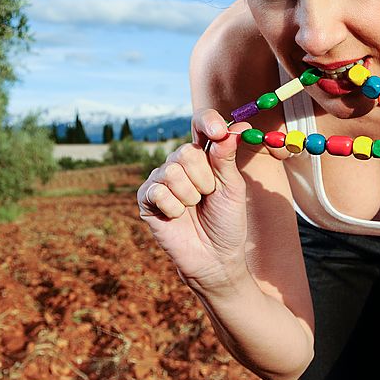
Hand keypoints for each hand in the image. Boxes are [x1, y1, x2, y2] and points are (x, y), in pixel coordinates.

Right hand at [137, 108, 250, 294]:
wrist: (215, 257)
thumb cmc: (227, 222)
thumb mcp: (233, 188)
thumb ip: (227, 158)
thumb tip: (233, 127)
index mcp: (204, 156)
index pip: (201, 125)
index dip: (207, 122)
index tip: (217, 131)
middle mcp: (180, 163)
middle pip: (185, 152)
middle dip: (203, 179)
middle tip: (208, 196)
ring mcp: (161, 180)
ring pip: (172, 172)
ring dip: (190, 196)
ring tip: (194, 208)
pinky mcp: (147, 199)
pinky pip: (158, 192)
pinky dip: (174, 208)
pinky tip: (178, 217)